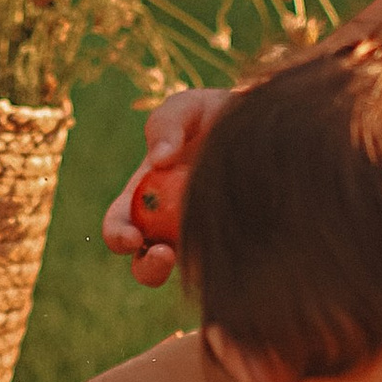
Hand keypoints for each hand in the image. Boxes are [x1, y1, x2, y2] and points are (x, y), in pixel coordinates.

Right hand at [101, 86, 224, 285]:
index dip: (118, 236)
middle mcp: (165, 224)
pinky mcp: (233, 247)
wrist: (263, 123)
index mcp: (144, 195)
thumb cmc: (216, 115)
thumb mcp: (188, 108)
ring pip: (186, 273)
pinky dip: (228, 265)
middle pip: (145, 262)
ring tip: (201, 256)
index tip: (132, 236)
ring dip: (186, 272)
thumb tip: (159, 159)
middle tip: (164, 254)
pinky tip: (244, 244)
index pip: (119, 225)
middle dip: (148, 267)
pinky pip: (226, 266)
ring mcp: (199, 239)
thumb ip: (167, 123)